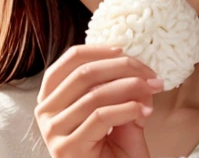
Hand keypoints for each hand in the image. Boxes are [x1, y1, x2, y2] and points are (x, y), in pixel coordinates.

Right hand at [35, 45, 163, 157]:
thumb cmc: (109, 150)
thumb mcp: (110, 110)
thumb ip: (115, 88)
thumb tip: (135, 67)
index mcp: (52, 95)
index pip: (71, 59)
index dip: (99, 50)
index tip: (124, 51)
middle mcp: (46, 111)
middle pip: (85, 73)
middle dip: (124, 67)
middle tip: (151, 74)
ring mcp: (53, 131)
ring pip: (95, 94)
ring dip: (131, 87)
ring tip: (153, 91)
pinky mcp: (66, 149)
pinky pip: (101, 117)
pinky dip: (128, 108)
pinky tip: (145, 111)